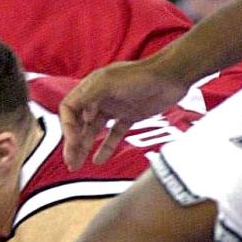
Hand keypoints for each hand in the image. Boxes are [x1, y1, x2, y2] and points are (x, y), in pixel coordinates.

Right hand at [60, 58, 188, 169]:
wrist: (173, 75)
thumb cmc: (141, 75)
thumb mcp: (108, 82)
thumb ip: (89, 97)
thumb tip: (81, 117)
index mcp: (91, 87)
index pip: (69, 109)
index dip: (67, 127)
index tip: (72, 142)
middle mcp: (99, 98)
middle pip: (79, 123)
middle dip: (72, 144)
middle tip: (70, 161)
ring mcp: (114, 108)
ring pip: (93, 131)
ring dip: (84, 148)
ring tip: (77, 165)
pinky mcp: (129, 116)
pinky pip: (113, 135)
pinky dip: (105, 148)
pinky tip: (98, 160)